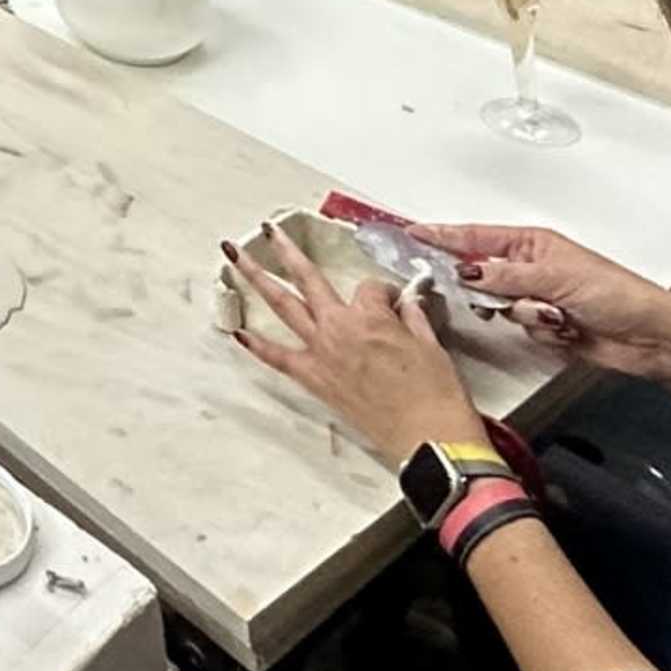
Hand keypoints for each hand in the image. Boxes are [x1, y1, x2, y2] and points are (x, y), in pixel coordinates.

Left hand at [225, 229, 482, 466]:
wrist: (431, 440)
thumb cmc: (436, 396)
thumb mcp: (431, 346)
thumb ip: (412, 319)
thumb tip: (406, 305)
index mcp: (370, 316)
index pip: (370, 288)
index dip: (384, 293)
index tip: (394, 304)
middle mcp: (339, 328)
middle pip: (307, 278)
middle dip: (285, 250)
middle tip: (268, 230)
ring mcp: (323, 353)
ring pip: (283, 306)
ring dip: (257, 278)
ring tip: (234, 257)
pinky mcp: (316, 381)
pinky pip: (279, 358)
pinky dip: (258, 346)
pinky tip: (240, 332)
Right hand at [414, 223, 670, 382]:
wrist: (647, 337)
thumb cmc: (615, 294)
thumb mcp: (555, 277)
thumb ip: (505, 275)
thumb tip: (467, 270)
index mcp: (532, 244)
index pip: (476, 236)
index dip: (443, 236)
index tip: (411, 232)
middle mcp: (531, 268)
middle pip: (484, 276)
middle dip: (494, 291)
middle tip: (512, 298)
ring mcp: (537, 298)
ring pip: (500, 307)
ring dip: (527, 316)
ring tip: (556, 317)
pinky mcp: (546, 327)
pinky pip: (520, 329)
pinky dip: (541, 333)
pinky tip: (565, 331)